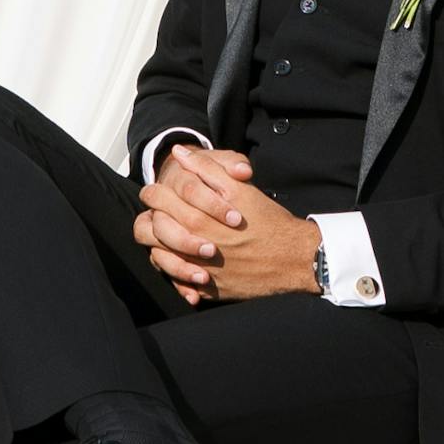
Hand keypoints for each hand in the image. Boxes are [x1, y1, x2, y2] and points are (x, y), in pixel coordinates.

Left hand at [137, 144, 319, 301]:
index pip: (159, 201)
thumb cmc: (267, 221)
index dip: (153, 193)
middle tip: (154, 210)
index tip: (153, 191)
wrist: (292, 259)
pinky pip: (179, 283)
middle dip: (151, 216)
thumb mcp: (239, 189)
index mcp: (199, 216)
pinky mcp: (208, 289)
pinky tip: (179, 261)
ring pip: (160, 258)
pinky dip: (174, 273)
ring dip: (157, 245)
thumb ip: (207, 169)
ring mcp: (199, 270)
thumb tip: (179, 153)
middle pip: (154, 229)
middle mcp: (194, 244)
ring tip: (162, 235)